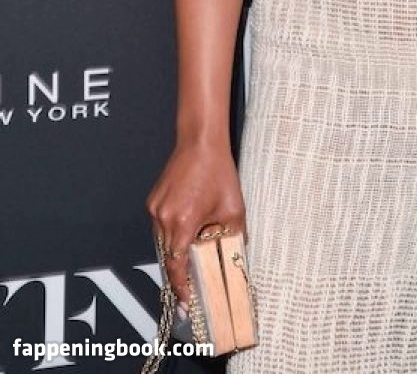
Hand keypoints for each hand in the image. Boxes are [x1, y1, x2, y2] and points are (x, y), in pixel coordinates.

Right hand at [145, 138, 245, 305]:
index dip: (181, 287)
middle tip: (191, 287)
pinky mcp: (152, 202)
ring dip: (175, 251)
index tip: (186, 303)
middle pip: (168, 257)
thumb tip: (232, 258)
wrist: (200, 142)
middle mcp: (163, 218)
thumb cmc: (218, 172)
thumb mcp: (233, 209)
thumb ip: (232, 237)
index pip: (177, 266)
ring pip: (162, 243)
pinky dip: (171, 233)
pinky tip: (186, 229)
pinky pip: (160, 227)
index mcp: (183, 222)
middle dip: (179, 272)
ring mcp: (155, 209)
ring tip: (191, 256)